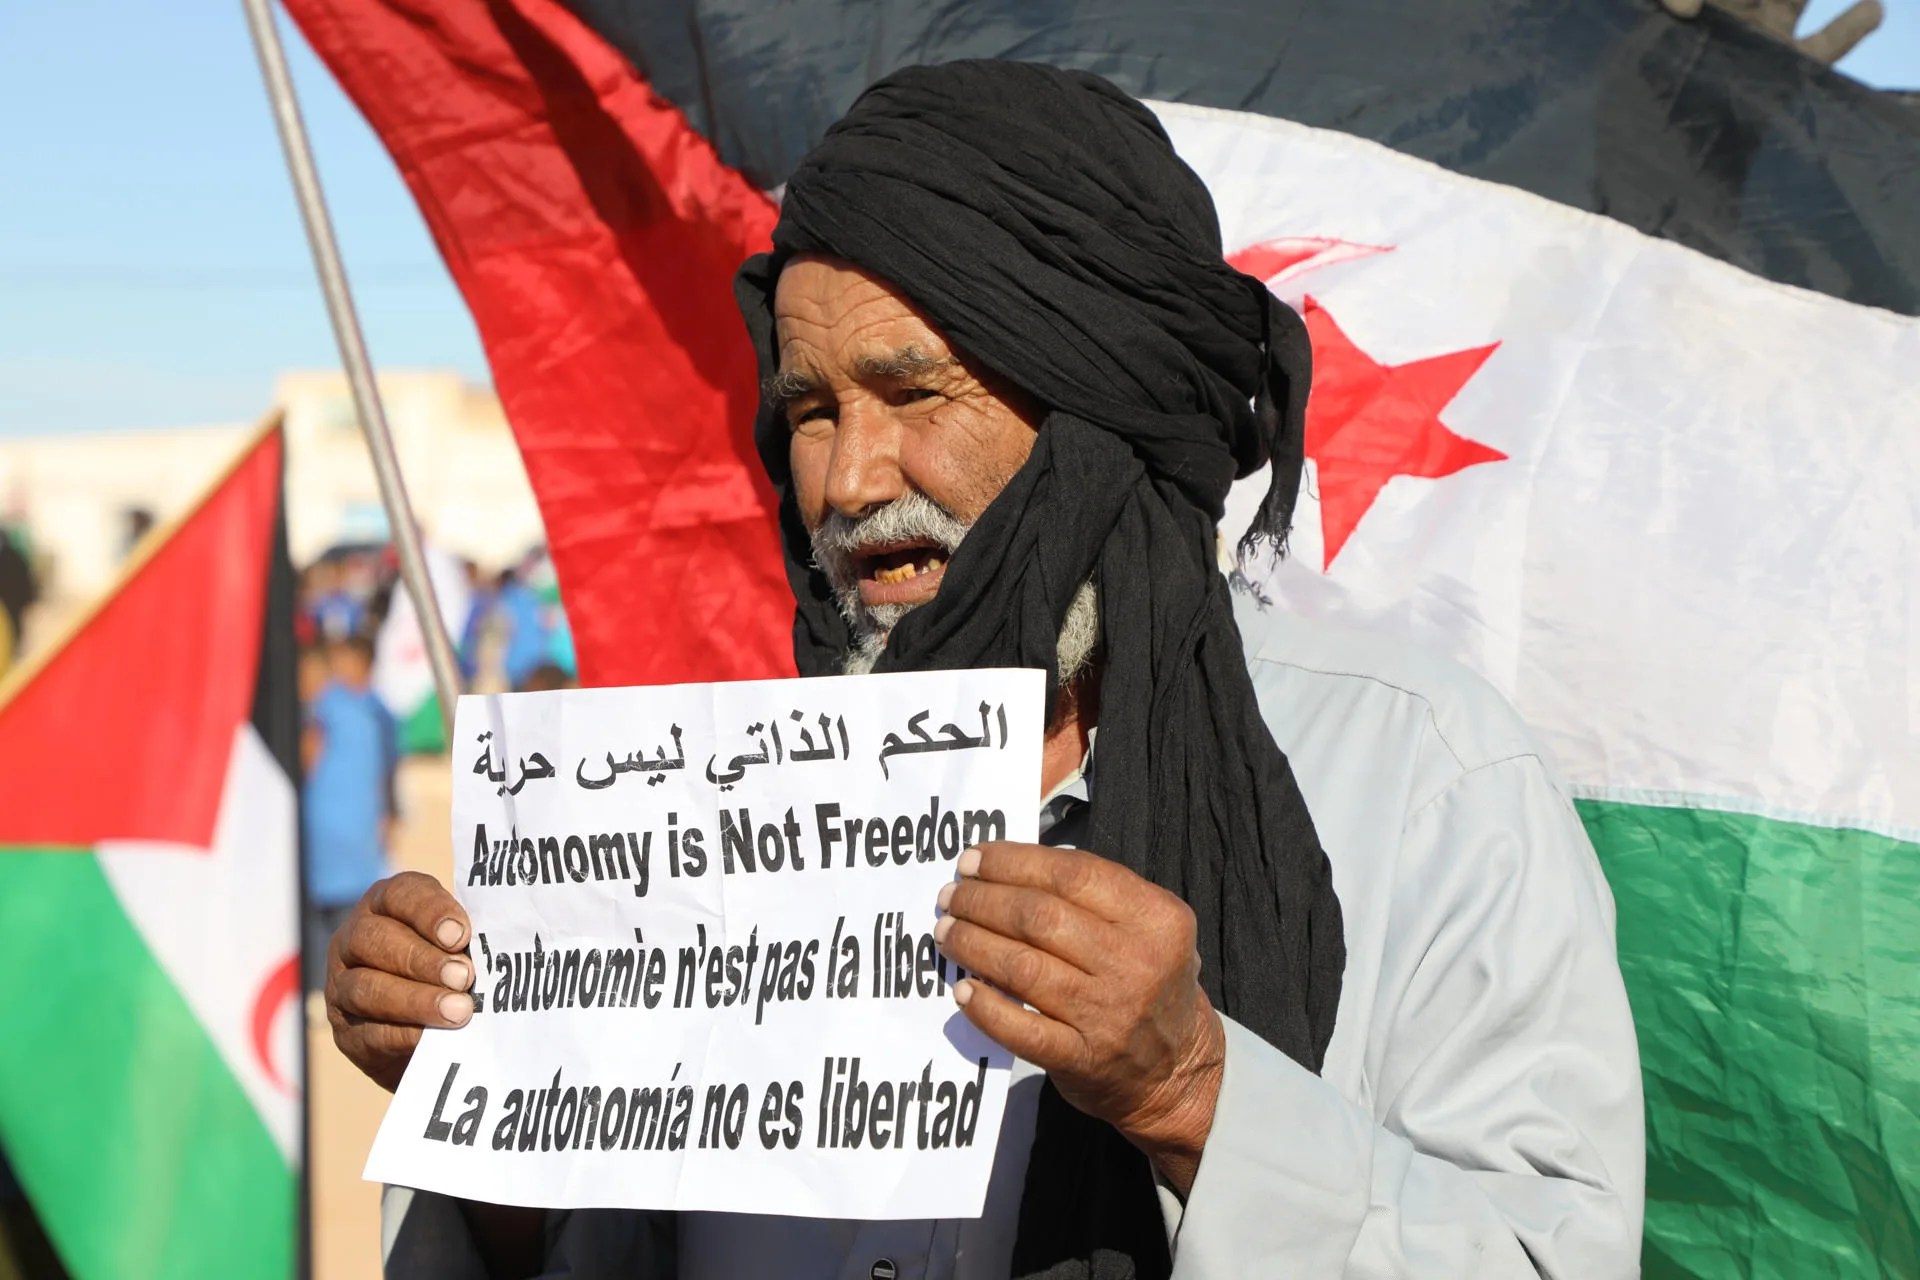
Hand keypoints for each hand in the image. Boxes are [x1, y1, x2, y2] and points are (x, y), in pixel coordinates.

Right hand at [326, 871, 474, 1091]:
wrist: (429, 1033)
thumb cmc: (451, 970)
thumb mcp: (459, 946)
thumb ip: (468, 941)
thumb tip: (494, 947)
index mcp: (386, 904)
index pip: (400, 894)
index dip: (430, 912)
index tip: (460, 935)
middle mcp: (355, 939)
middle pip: (375, 939)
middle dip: (423, 959)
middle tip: (464, 977)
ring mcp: (342, 985)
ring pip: (366, 987)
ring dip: (416, 1000)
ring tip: (459, 1011)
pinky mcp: (347, 1032)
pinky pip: (368, 1032)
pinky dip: (405, 1034)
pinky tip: (433, 1037)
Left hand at [934, 842, 1225, 1194]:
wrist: (1176, 1071)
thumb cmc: (1148, 982)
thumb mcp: (1148, 928)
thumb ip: (1095, 895)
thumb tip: (1010, 867)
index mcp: (1156, 918)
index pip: (1073, 873)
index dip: (1013, 861)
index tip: (972, 859)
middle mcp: (1136, 963)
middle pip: (1040, 917)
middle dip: (983, 900)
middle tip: (952, 896)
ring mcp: (1108, 1014)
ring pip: (1023, 966)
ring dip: (973, 943)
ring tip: (947, 932)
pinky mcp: (1081, 1058)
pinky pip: (1019, 1028)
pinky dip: (985, 1006)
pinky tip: (963, 988)